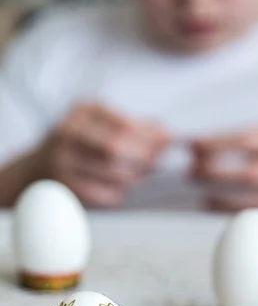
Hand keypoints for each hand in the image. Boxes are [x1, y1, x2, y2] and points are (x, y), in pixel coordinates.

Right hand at [39, 104, 169, 206]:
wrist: (40, 165)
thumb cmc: (82, 141)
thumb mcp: (102, 121)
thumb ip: (135, 125)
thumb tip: (167, 136)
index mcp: (82, 112)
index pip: (123, 124)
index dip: (150, 135)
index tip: (168, 141)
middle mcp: (68, 133)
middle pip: (115, 148)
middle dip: (144, 156)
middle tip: (158, 160)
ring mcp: (64, 161)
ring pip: (111, 173)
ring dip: (136, 175)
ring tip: (144, 172)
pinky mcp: (66, 186)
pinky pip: (103, 193)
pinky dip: (121, 191)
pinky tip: (125, 185)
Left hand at [191, 127, 257, 213]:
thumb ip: (243, 139)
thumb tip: (196, 146)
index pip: (245, 140)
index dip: (214, 144)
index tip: (190, 146)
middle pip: (251, 174)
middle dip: (216, 174)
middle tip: (191, 173)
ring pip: (256, 202)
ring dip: (224, 201)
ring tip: (203, 198)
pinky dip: (238, 218)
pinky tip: (221, 214)